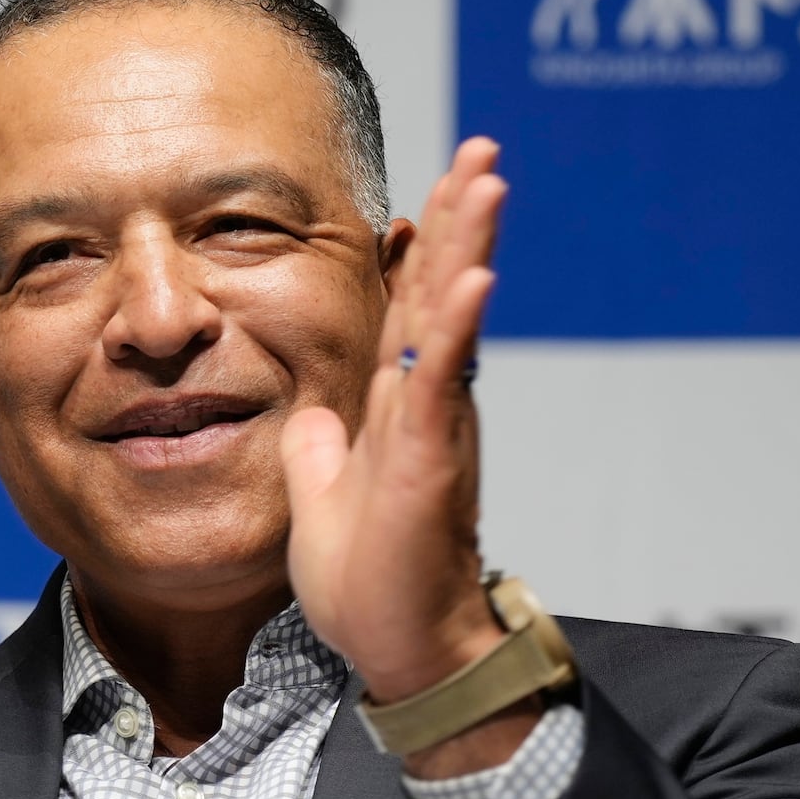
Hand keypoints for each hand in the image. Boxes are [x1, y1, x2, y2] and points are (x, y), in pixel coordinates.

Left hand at [282, 138, 527, 772]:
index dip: (422, 246)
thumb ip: (322, 447)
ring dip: (468, 247)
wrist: (399, 648)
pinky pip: (442, 384)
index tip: (436, 186)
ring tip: (487, 179)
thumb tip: (312, 414)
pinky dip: (457, 329)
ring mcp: (433, 428)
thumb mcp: (324, 493)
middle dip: (459, 218)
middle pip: (440, 292)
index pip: (409, 306)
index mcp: (396, 405)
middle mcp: (423, 404)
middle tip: (481, 150)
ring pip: (451, 320)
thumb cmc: (370, 579)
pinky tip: (472, 280)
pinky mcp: (430, 462)